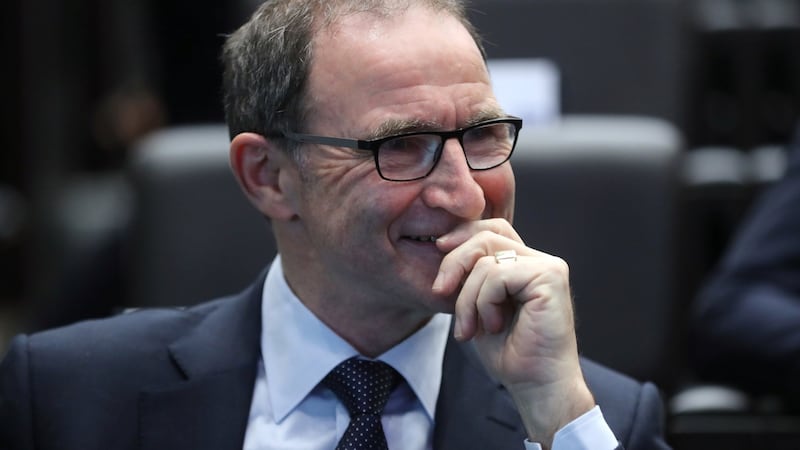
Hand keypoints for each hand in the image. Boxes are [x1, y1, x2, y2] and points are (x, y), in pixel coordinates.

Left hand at [432, 219, 594, 447]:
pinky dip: (484, 302)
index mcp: (525, 263)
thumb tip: (444, 241)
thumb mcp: (477, 305)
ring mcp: (548, 267)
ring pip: (486, 260)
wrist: (535, 385)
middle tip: (440, 292)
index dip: (462, 234)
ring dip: (467, 298)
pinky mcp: (550, 277)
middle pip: (486, 236)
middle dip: (454, 262)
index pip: (491, 229)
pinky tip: (493, 326)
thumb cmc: (509, 352)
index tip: (439, 248)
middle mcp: (540, 260)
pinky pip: (497, 275)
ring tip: (473, 327)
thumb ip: (470, 274)